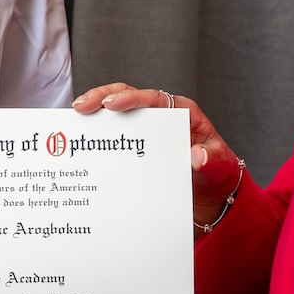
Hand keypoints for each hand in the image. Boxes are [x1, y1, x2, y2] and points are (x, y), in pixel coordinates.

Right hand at [74, 84, 243, 227]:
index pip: (152, 98)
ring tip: (73, 119)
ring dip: (94, 115)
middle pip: (127, 98)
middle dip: (102, 98)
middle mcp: (160, 117)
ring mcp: (146, 132)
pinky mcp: (136, 148)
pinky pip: (115, 138)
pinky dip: (97, 137)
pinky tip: (80, 142)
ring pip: (116, 115)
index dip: (130, 98)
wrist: (212, 195)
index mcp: (181, 112)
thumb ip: (211, 160)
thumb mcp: (219, 166)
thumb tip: (197, 156)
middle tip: (81, 107)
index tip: (112, 105)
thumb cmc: (217, 173)